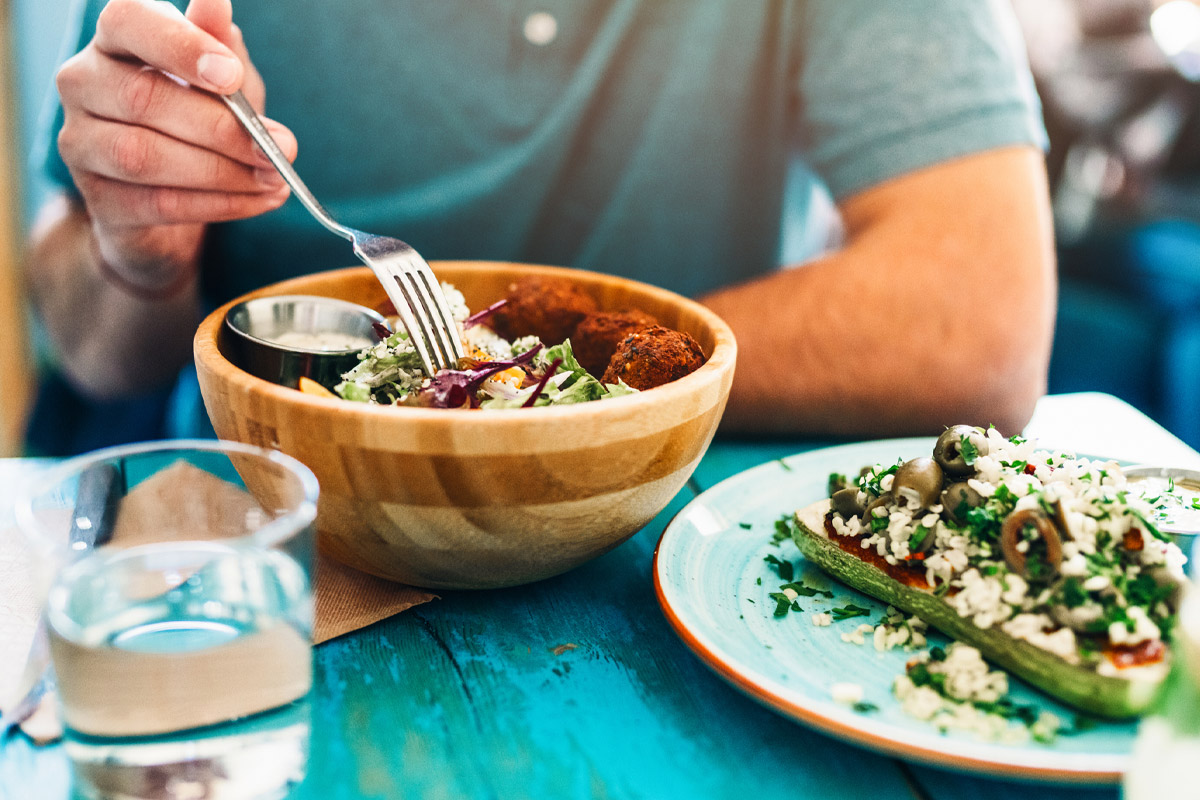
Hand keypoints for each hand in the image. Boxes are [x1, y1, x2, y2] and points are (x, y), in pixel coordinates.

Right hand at [54, 0, 296, 290]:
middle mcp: (83, 83)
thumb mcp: (221, 79)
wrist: (174, 194)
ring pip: (146, 156)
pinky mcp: (99, 198)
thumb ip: (220, 46)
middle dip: (222, 128)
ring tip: (275, 179)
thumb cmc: (199, 119)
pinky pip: (160, 203)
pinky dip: (220, 204)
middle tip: (280, 148)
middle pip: (144, 98)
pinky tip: (259, 200)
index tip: (231, 75)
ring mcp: (81, 142)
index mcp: (116, 40)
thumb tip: (216, 3)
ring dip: (223, 172)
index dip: (180, 46)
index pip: (128, 22)